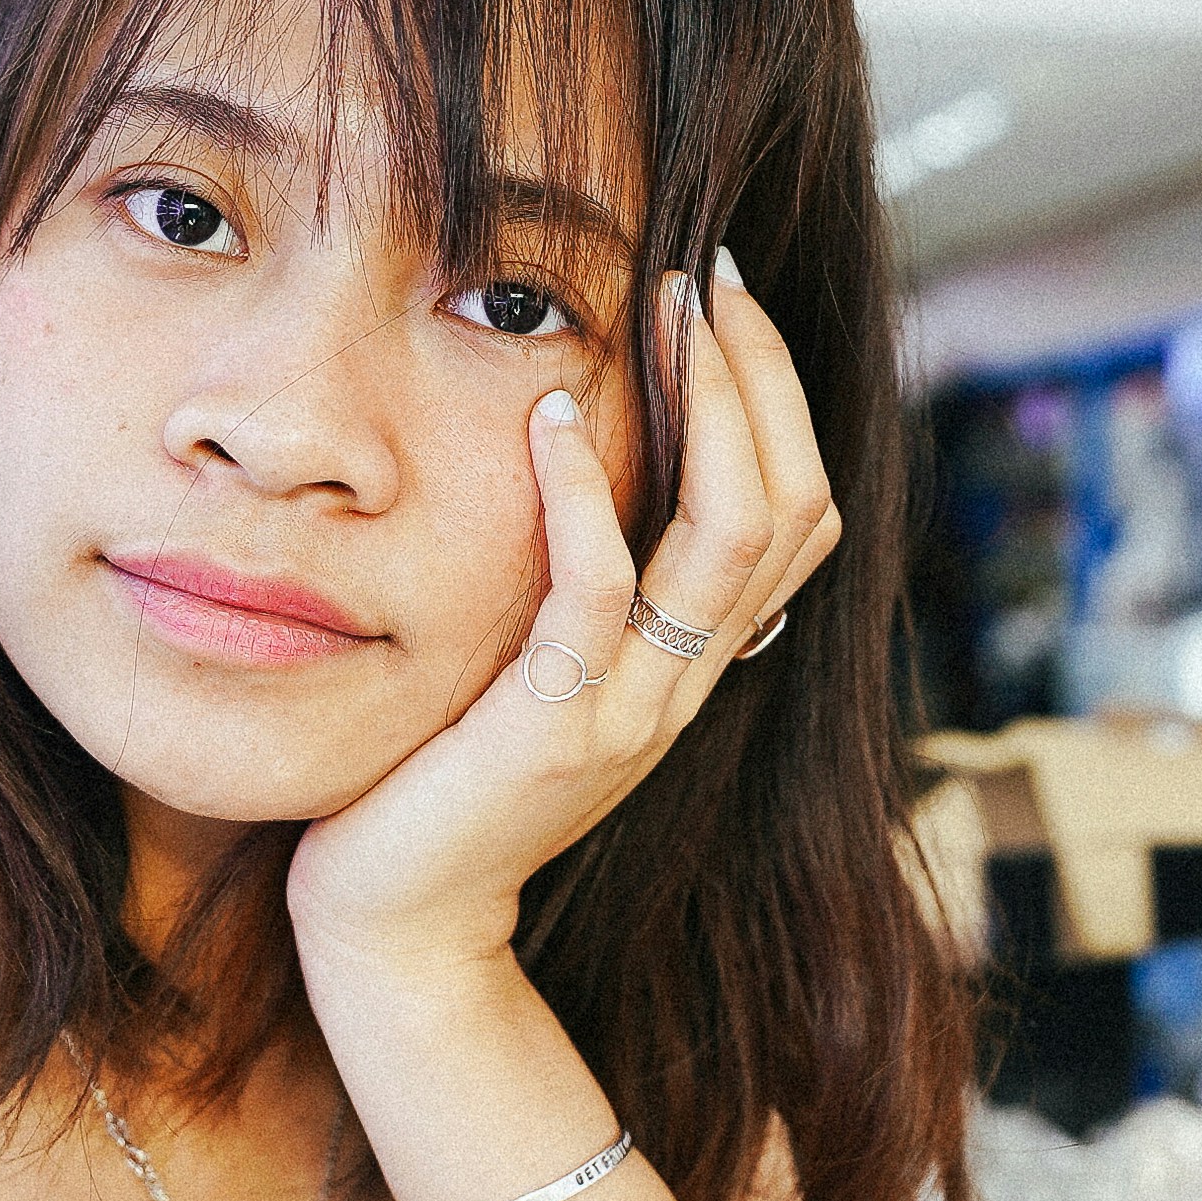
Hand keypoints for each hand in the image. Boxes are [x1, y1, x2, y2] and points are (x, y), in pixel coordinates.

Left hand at [288, 250, 840, 978]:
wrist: (402, 927)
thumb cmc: (447, 786)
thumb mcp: (545, 678)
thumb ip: (593, 601)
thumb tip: (603, 484)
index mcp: (694, 666)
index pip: (799, 515)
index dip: (784, 400)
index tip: (726, 297)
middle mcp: (688, 683)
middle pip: (791, 505)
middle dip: (762, 374)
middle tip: (710, 273)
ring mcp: (633, 709)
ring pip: (730, 535)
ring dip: (709, 403)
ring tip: (665, 305)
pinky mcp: (556, 730)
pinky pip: (600, 593)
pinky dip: (585, 492)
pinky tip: (554, 412)